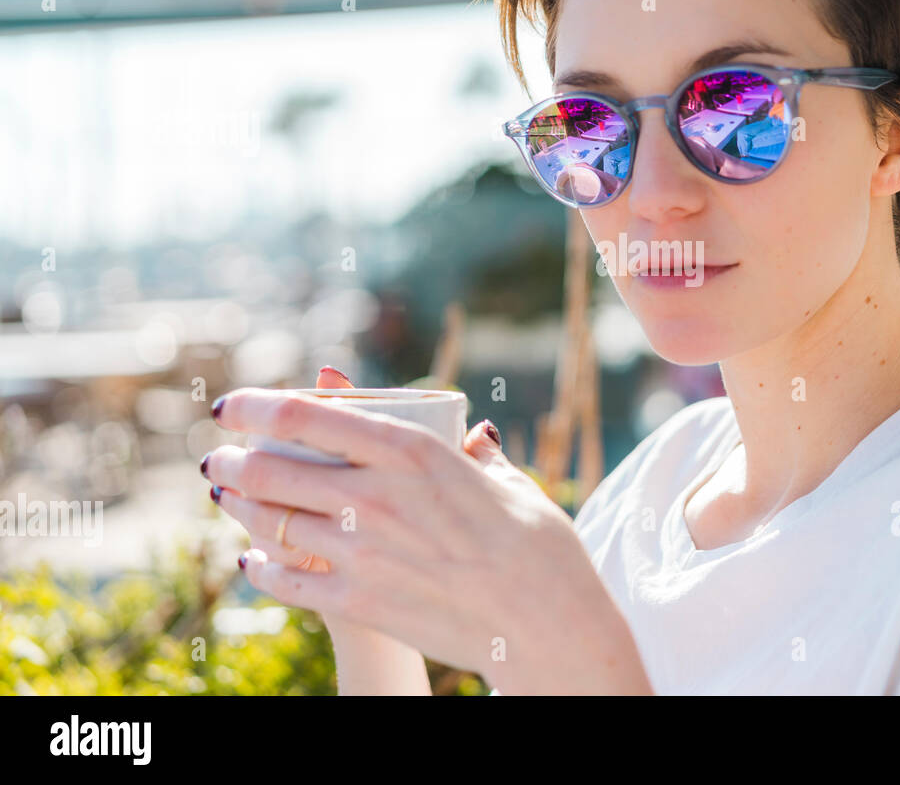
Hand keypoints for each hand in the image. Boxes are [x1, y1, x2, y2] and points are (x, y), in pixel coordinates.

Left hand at [201, 377, 650, 692]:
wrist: (547, 625)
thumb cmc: (539, 547)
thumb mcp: (511, 483)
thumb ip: (481, 456)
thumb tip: (476, 436)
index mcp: (411, 452)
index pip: (305, 416)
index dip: (254, 406)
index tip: (231, 406)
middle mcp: (376, 495)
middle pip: (272, 468)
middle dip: (233, 458)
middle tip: (220, 457)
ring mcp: (361, 551)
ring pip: (269, 522)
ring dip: (240, 507)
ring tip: (229, 497)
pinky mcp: (360, 601)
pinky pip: (285, 580)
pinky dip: (259, 567)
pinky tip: (251, 560)